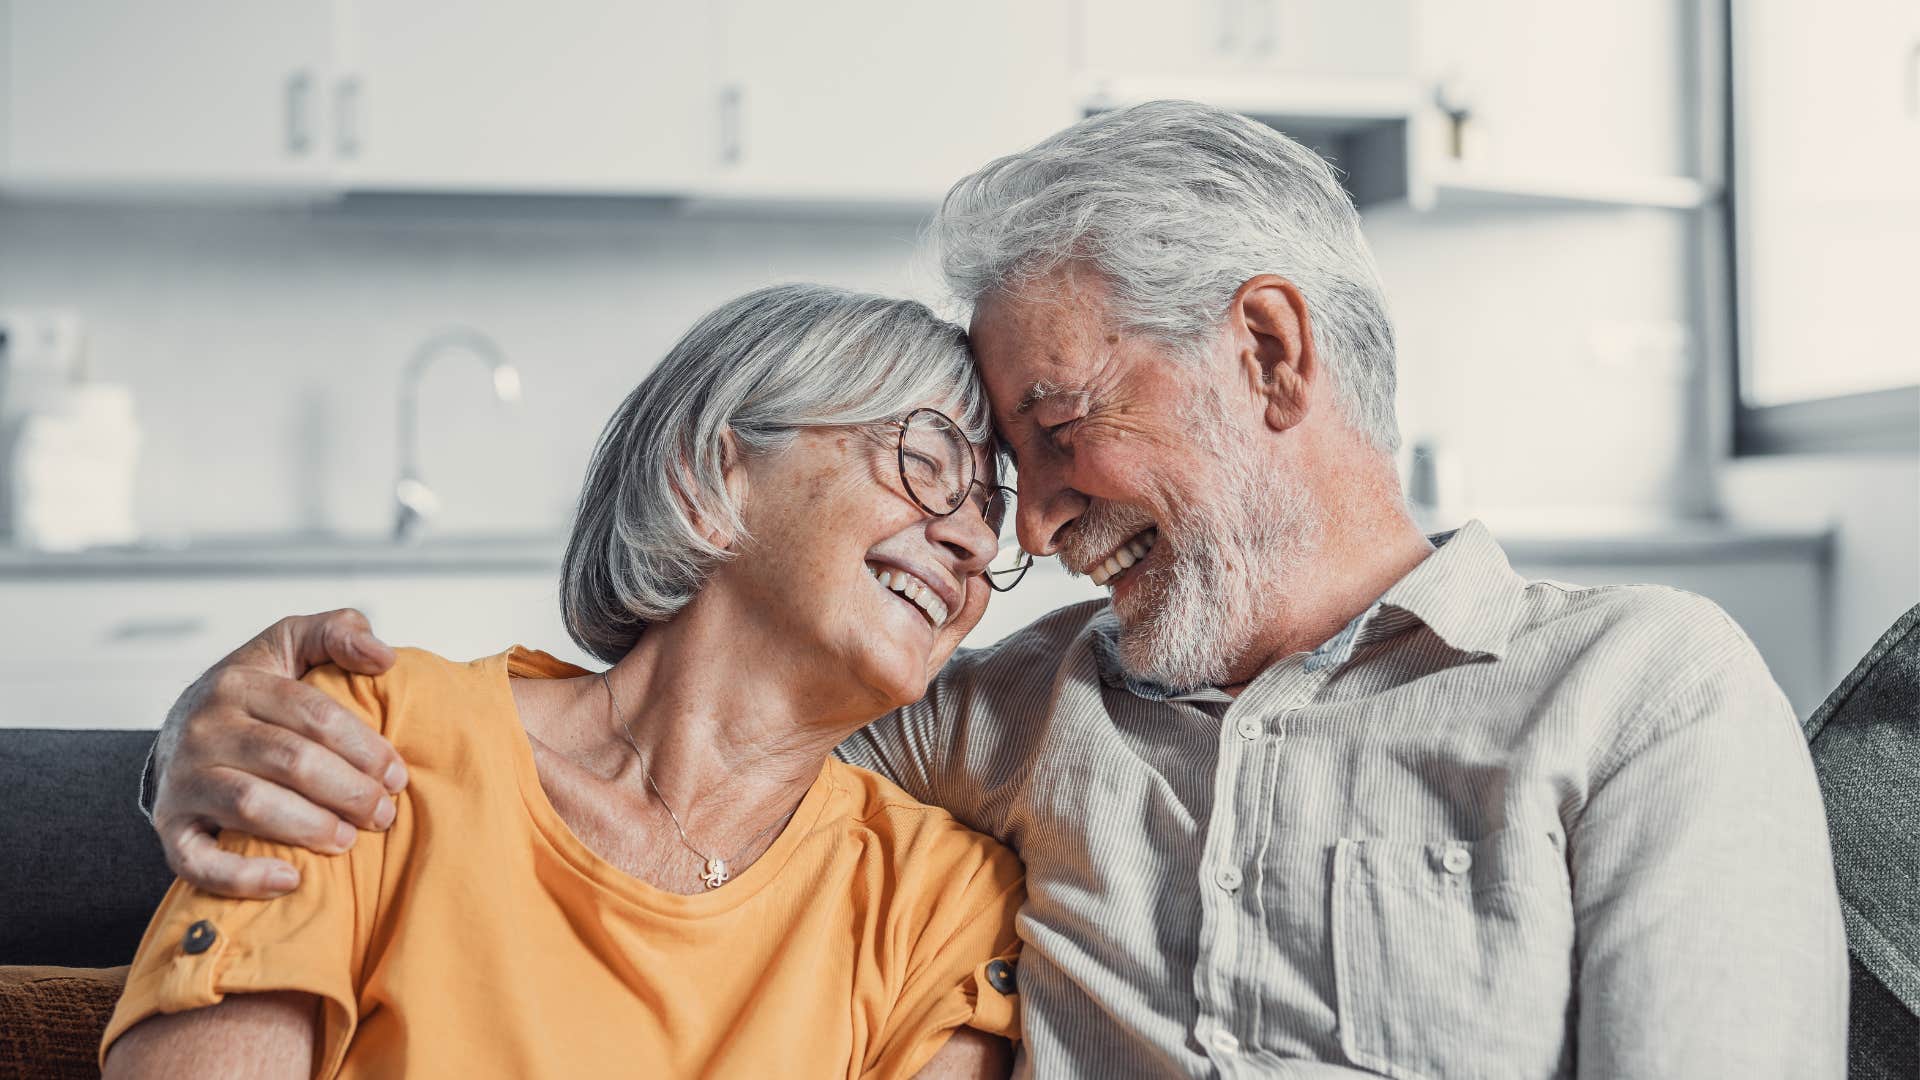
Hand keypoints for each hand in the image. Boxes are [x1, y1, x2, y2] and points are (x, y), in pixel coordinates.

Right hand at [152, 609, 403, 898]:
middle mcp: (205, 728)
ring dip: (309, 827)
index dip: (363, 747)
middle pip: (289, 760)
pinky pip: (197, 860)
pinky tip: (290, 881)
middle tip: (384, 814)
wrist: (179, 730)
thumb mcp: (290, 644)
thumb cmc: (256, 689)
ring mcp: (183, 778)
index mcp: (238, 681)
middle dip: (348, 790)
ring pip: (251, 805)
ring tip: (349, 839)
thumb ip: (337, 632)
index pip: (313, 714)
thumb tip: (383, 656)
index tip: (398, 775)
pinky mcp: (170, 825)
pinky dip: (242, 876)